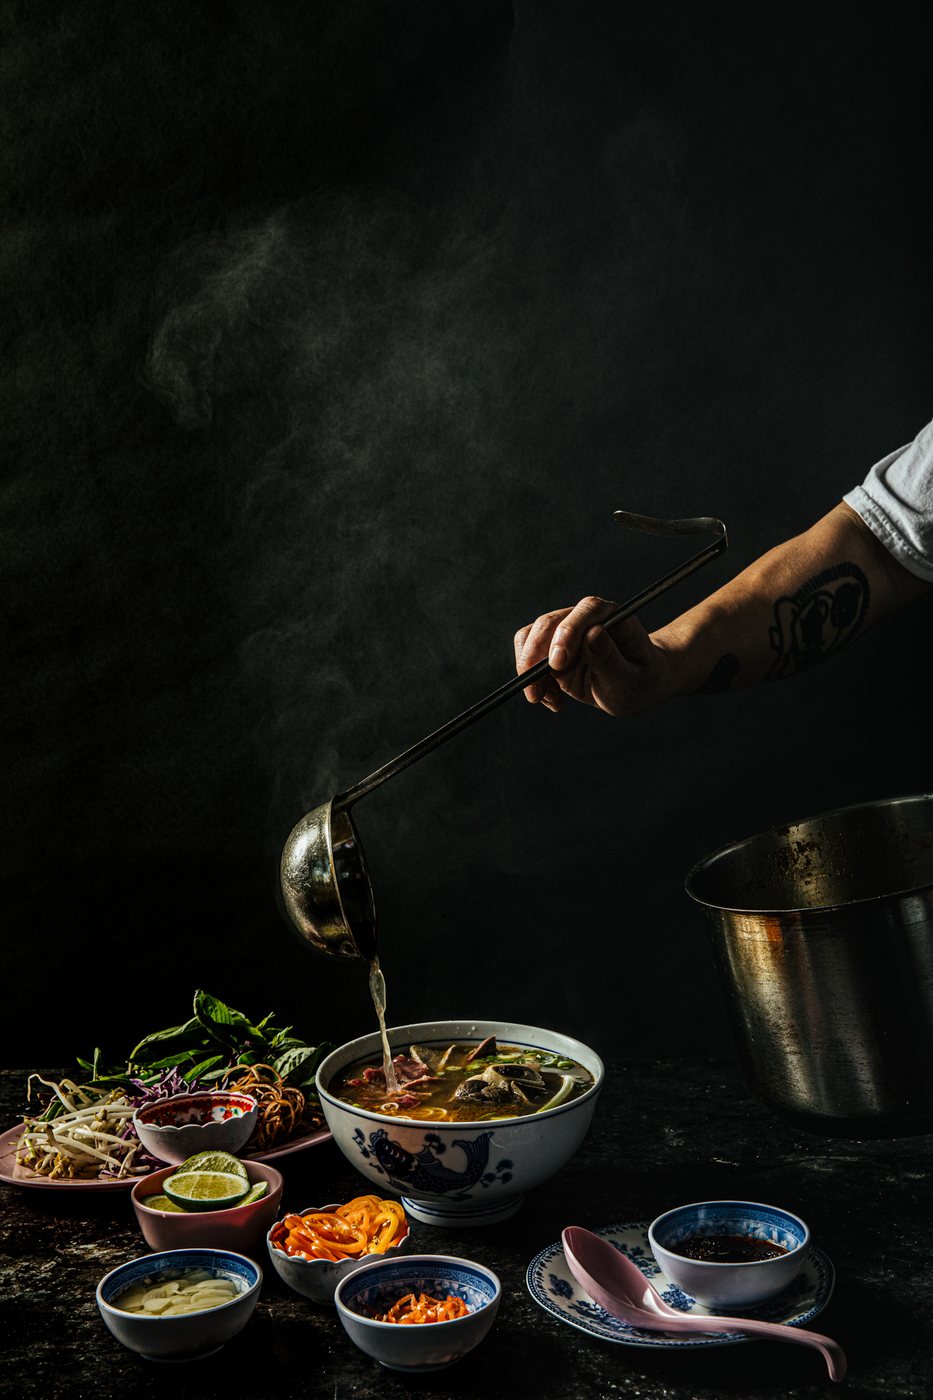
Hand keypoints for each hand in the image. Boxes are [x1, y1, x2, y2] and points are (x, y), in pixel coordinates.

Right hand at [513, 596, 670, 716]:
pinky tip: (552, 700)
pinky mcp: (552, 649)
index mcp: (612, 616)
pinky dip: (532, 681)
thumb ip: (609, 658)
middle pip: (549, 623)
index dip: (567, 632)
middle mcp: (585, 618)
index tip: (557, 663)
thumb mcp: (630, 679)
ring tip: (549, 699)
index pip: (586, 611)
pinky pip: (529, 657)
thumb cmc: (640, 682)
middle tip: (536, 693)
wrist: (635, 688)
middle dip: (535, 657)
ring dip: (530, 671)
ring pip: (531, 638)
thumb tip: (591, 633)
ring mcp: (565, 632)